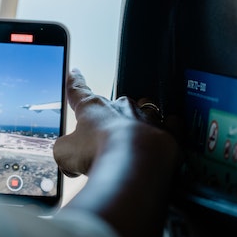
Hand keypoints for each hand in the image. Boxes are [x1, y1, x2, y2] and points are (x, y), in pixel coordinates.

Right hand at [57, 69, 179, 236]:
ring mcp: (146, 117)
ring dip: (141, 118)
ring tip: (138, 134)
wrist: (132, 164)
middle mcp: (121, 107)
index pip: (79, 91)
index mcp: (93, 107)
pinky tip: (165, 135)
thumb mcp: (64, 154)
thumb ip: (65, 151)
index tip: (75, 73)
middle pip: (116, 104)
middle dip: (113, 115)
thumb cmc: (96, 154)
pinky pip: (172, 123)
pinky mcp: (168, 132)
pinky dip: (168, 127)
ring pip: (145, 109)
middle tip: (108, 137)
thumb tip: (69, 160)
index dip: (75, 82)